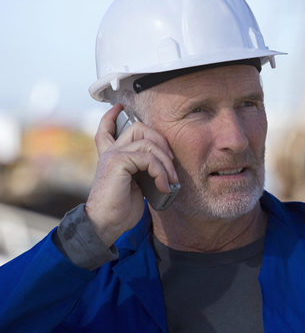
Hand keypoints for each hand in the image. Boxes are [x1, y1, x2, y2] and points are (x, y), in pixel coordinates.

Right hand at [85, 104, 178, 246]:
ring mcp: (112, 155)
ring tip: (170, 180)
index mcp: (112, 156)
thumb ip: (142, 170)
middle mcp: (110, 152)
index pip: (107, 128)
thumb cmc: (121, 209)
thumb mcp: (135, 185)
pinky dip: (161, 171)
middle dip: (161, 141)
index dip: (112, 116)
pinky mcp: (117, 162)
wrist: (106, 224)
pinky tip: (163, 185)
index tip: (120, 107)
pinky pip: (148, 157)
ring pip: (148, 142)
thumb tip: (163, 166)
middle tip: (171, 163)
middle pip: (138, 128)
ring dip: (165, 162)